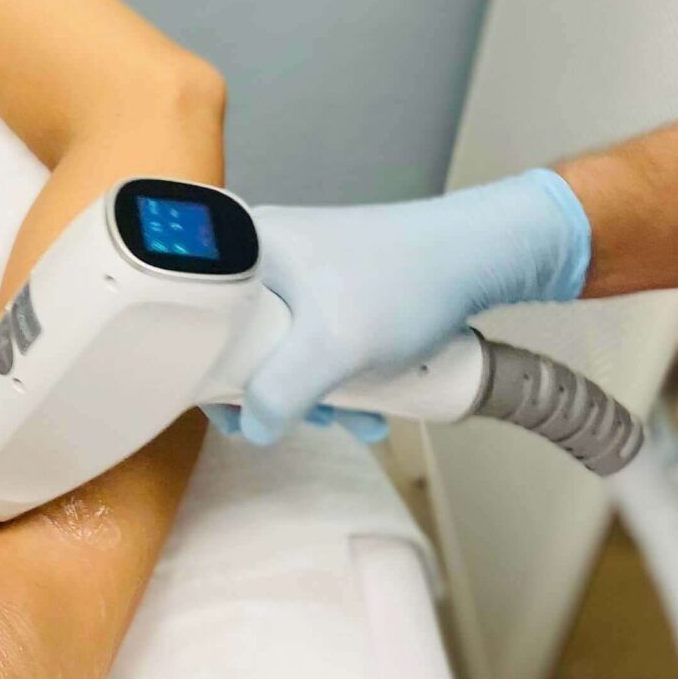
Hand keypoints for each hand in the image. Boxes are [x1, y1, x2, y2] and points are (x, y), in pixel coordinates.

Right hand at [206, 168, 593, 448]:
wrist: (483, 254)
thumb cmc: (406, 283)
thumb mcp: (332, 347)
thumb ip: (279, 393)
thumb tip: (253, 428)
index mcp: (247, 250)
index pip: (194, 321)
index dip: (209, 375)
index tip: (238, 415)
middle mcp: (266, 255)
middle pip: (242, 343)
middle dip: (278, 396)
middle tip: (307, 422)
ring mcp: (303, 272)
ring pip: (286, 350)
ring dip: (319, 396)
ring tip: (358, 420)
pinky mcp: (336, 288)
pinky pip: (318, 344)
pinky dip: (341, 379)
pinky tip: (374, 405)